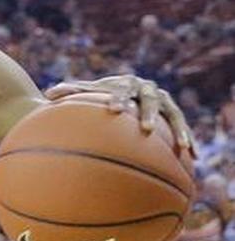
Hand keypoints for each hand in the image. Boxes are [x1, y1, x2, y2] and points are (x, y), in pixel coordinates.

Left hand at [44, 75, 194, 155]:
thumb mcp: (87, 93)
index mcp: (124, 83)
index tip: (113, 111)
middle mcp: (147, 89)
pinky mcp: (174, 113)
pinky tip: (193, 157)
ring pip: (174, 114)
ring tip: (183, 147)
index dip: (117, 99)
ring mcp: (164, 100)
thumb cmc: (101, 94)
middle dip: (150, 114)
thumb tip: (47, 95)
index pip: (120, 90)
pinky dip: (188, 140)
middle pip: (151, 100)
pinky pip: (182, 127)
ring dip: (179, 130)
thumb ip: (70, 93)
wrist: (125, 89)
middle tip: (147, 130)